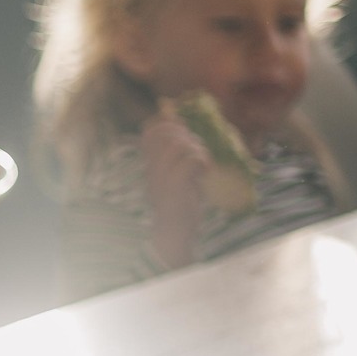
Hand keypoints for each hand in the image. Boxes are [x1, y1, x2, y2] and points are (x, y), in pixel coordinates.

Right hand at [142, 107, 211, 268]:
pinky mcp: (175, 185)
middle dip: (186, 135)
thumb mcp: (176, 176)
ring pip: (179, 145)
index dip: (168, 124)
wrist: (175, 231)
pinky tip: (206, 172)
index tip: (185, 133)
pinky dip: (203, 161)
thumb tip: (191, 135)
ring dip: (197, 149)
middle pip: (165, 133)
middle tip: (197, 150)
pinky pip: (190, 160)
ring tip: (204, 163)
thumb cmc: (180, 203)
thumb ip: (179, 157)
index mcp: (151, 164)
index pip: (150, 131)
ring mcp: (162, 176)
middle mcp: (152, 167)